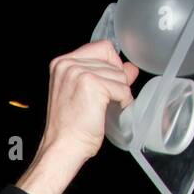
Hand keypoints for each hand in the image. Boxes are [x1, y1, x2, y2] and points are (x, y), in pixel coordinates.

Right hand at [16, 40, 138, 193]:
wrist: (63, 146)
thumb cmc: (70, 127)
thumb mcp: (85, 93)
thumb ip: (107, 74)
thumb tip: (130, 68)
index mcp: (62, 63)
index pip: (102, 47)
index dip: (111, 64)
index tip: (107, 82)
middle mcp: (68, 64)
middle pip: (112, 60)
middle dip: (115, 81)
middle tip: (104, 101)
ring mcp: (79, 73)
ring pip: (119, 75)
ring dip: (118, 93)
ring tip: (103, 108)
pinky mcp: (93, 85)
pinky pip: (122, 88)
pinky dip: (122, 102)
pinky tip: (109, 112)